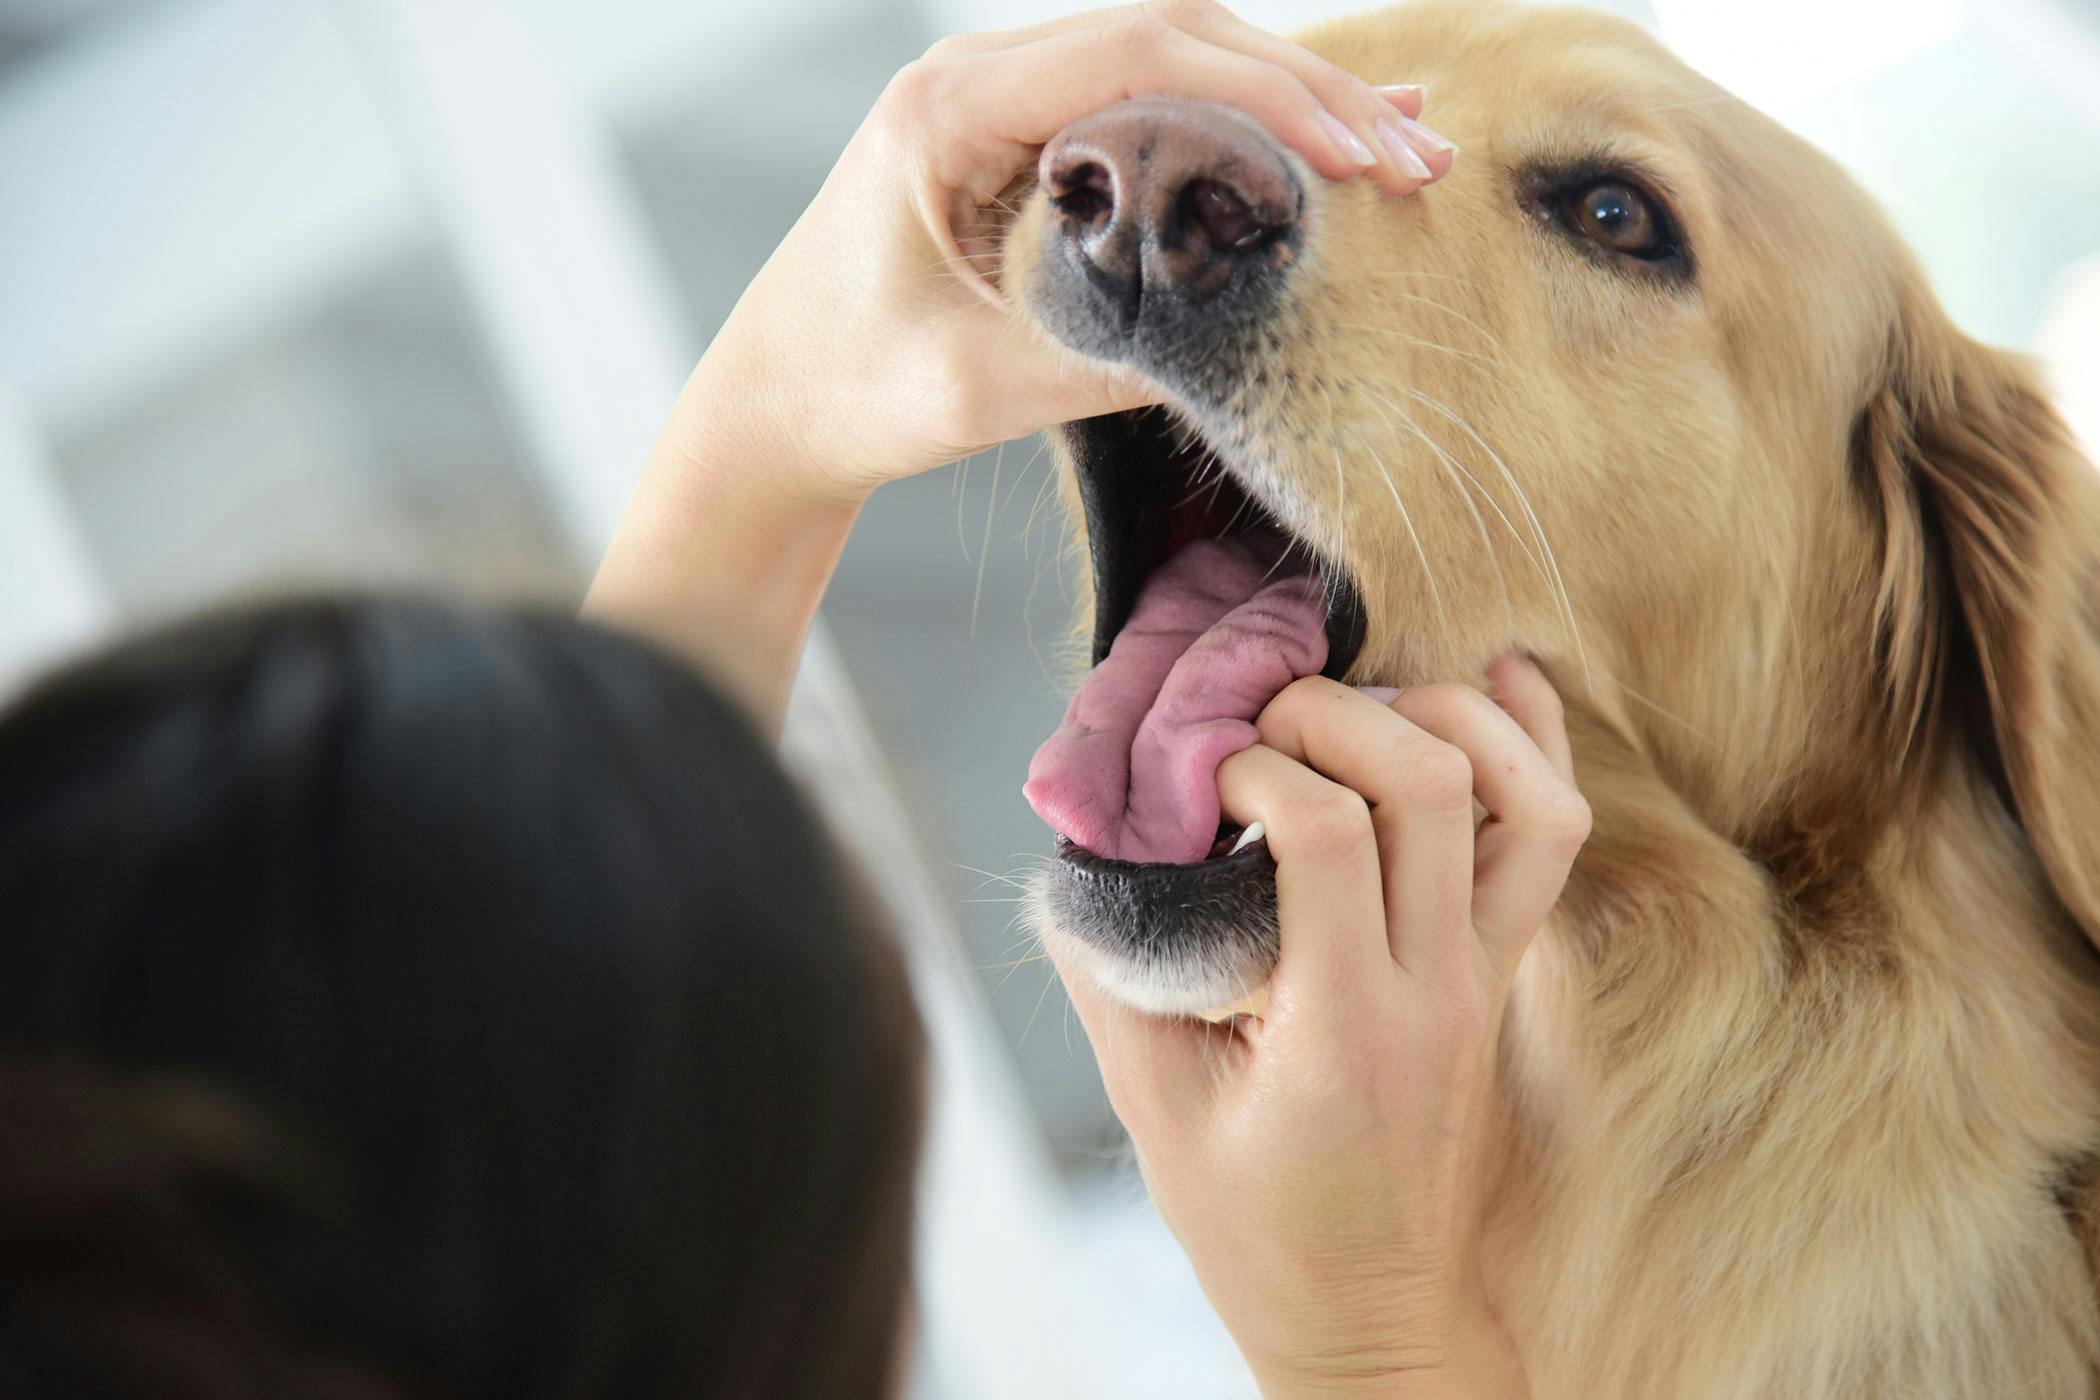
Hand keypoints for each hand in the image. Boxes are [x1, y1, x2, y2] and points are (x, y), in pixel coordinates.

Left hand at [590, 2, 1453, 726]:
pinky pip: (1145, 102)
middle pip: (1173, 34)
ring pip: (1170, 59)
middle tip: (1415, 156)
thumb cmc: (853, 392)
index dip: (1267, 92)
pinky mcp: (1022, 140)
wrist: (772, 408)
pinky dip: (1235, 122)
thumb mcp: (985, 386)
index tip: (1360, 154)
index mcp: (948, 110)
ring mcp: (999, 100)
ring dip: (1285, 100)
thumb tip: (1254, 336)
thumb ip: (1113, 354)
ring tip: (1401, 143)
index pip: (1139, 51)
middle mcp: (974, 78)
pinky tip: (1320, 140)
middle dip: (1305, 92)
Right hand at [1052, 656, 1587, 1398]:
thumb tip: (1081, 854)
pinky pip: (1549, 837)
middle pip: (1432, 783)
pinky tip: (1497, 677)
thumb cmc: (1257, 1228)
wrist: (1374, 1317)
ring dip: (1449, 715)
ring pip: (1526, 799)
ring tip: (1362, 702)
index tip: (1198, 780)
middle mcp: (1435, 988)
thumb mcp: (1155, 1112)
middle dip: (1337, 711)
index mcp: (1342, 1026)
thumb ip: (1113, 976)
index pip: (1329, 832)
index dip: (1255, 769)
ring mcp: (1484, 978)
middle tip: (1263, 725)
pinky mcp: (1501, 973)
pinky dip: (1534, 742)